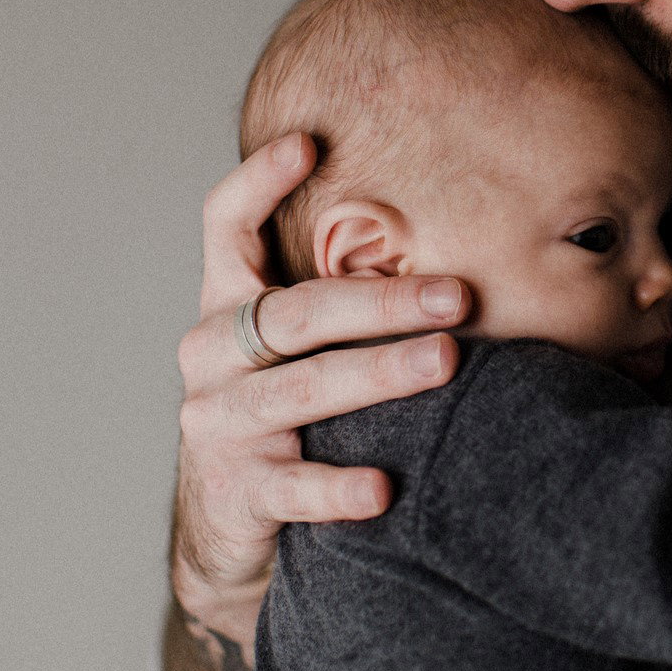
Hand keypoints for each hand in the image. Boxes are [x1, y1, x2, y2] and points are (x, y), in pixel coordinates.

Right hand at [172, 132, 467, 658]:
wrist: (229, 529)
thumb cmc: (286, 412)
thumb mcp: (292, 347)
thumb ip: (335, 295)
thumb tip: (451, 242)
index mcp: (228, 306)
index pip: (225, 227)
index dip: (258, 181)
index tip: (307, 141)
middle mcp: (213, 355)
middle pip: (297, 312)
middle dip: (383, 301)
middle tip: (458, 296)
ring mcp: (221, 424)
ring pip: (302, 390)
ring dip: (380, 374)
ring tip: (446, 362)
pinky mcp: (239, 493)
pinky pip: (294, 486)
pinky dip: (339, 486)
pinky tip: (384, 487)